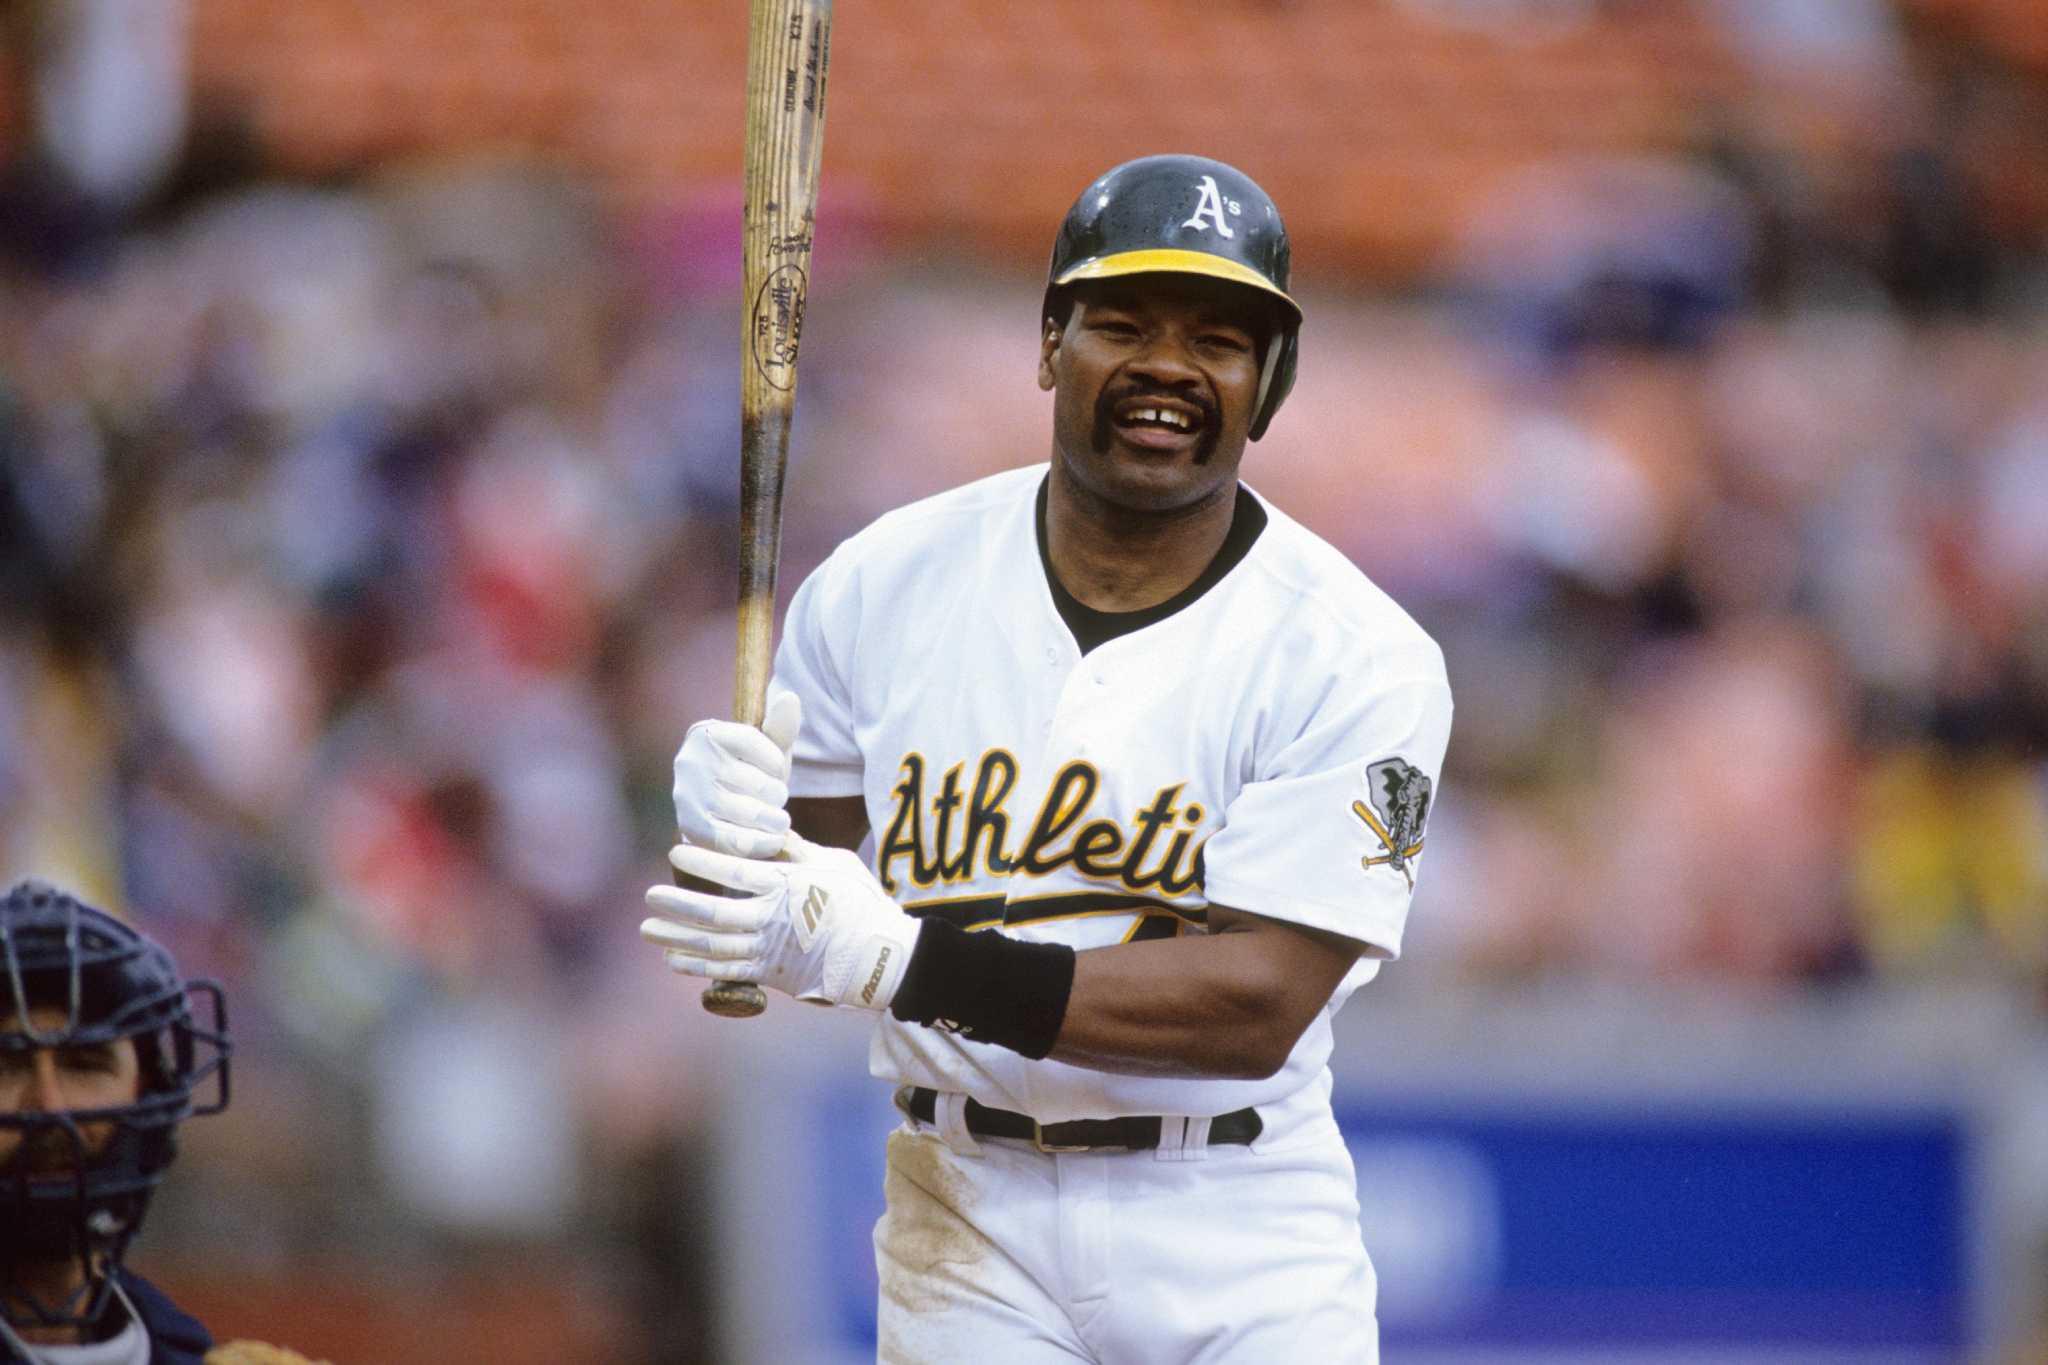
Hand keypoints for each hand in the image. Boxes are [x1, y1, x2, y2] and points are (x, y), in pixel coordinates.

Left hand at [642, 836, 918, 1011]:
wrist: (881, 955)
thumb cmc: (860, 902)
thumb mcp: (833, 862)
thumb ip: (795, 849)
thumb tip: (765, 829)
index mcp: (786, 884)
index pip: (733, 871)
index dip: (701, 862)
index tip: (675, 853)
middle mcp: (772, 918)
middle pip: (712, 912)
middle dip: (676, 904)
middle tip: (650, 896)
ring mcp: (769, 949)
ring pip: (712, 945)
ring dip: (675, 937)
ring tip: (648, 930)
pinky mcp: (770, 974)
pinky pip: (725, 971)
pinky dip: (696, 965)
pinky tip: (673, 958)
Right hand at [670, 690, 801, 858]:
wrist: (717, 812)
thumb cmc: (748, 773)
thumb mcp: (766, 748)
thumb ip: (780, 726)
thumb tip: (789, 697)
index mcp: (706, 733)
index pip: (752, 741)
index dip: (776, 761)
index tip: (777, 772)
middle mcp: (690, 761)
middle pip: (756, 782)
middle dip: (777, 795)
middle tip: (777, 800)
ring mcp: (687, 796)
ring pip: (749, 813)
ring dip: (773, 820)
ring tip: (778, 820)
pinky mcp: (691, 828)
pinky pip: (734, 839)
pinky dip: (761, 843)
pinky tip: (773, 840)